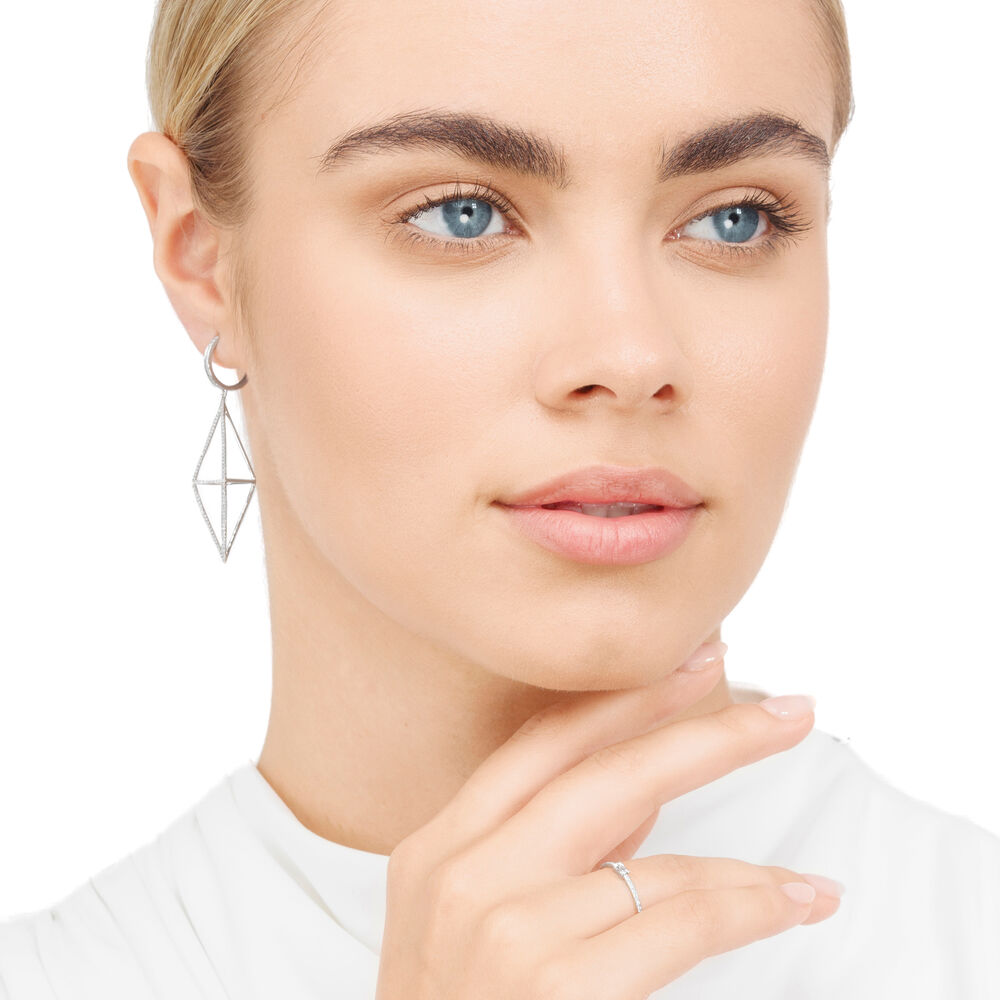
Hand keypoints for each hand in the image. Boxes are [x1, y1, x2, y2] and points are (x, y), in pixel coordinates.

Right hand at [374, 644, 840, 999]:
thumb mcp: (466, 923)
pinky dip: (749, 906)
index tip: (690, 666)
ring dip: (745, 862)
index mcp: (436, 845)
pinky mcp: (558, 989)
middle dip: (701, 731)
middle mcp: (463, 872)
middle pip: (602, 770)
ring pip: (657, 859)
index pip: (542, 742)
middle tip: (778, 711)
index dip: (625, 698)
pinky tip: (792, 901)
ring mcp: (505, 928)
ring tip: (799, 875)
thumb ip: (543, 852)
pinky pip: (682, 921)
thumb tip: (642, 799)